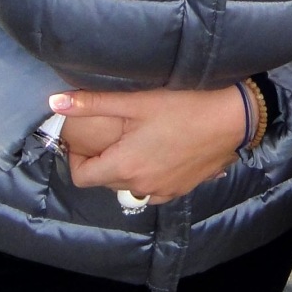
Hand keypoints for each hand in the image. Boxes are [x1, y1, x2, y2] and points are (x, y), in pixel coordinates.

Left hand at [49, 87, 247, 204]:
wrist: (235, 119)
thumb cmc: (186, 106)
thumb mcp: (136, 101)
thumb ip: (93, 104)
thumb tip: (55, 104)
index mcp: (125, 167)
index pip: (81, 177)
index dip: (75, 158)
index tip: (82, 139)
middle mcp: (142, 186)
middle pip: (105, 180)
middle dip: (100, 159)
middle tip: (108, 132)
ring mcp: (164, 191)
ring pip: (130, 185)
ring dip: (125, 167)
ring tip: (134, 139)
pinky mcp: (182, 188)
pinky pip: (153, 188)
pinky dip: (148, 174)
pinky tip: (159, 150)